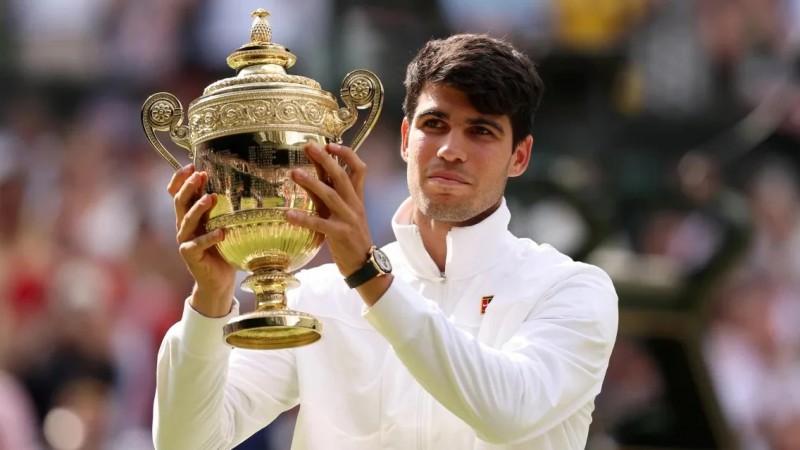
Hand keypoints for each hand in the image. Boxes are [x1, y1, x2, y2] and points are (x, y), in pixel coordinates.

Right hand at [168, 164, 235, 317]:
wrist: (219, 281)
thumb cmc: (224, 250)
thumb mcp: (223, 225)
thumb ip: (225, 210)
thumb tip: (243, 185)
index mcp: (190, 216)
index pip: (177, 193)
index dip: (179, 179)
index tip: (191, 165)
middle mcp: (184, 226)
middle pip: (179, 202)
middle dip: (189, 187)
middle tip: (200, 175)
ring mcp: (185, 241)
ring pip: (186, 221)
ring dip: (199, 208)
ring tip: (212, 198)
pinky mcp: (190, 256)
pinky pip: (197, 245)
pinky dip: (210, 238)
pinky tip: (222, 232)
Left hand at [288, 143, 372, 275]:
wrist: (363, 263)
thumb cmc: (349, 236)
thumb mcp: (340, 212)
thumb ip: (328, 193)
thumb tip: (313, 173)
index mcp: (356, 197)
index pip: (359, 168)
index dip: (346, 154)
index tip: (329, 144)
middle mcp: (354, 204)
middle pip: (342, 176)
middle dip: (326, 160)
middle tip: (309, 146)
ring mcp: (348, 219)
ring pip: (331, 196)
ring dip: (312, 183)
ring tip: (294, 172)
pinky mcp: (340, 234)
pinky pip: (320, 224)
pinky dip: (304, 219)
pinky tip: (288, 215)